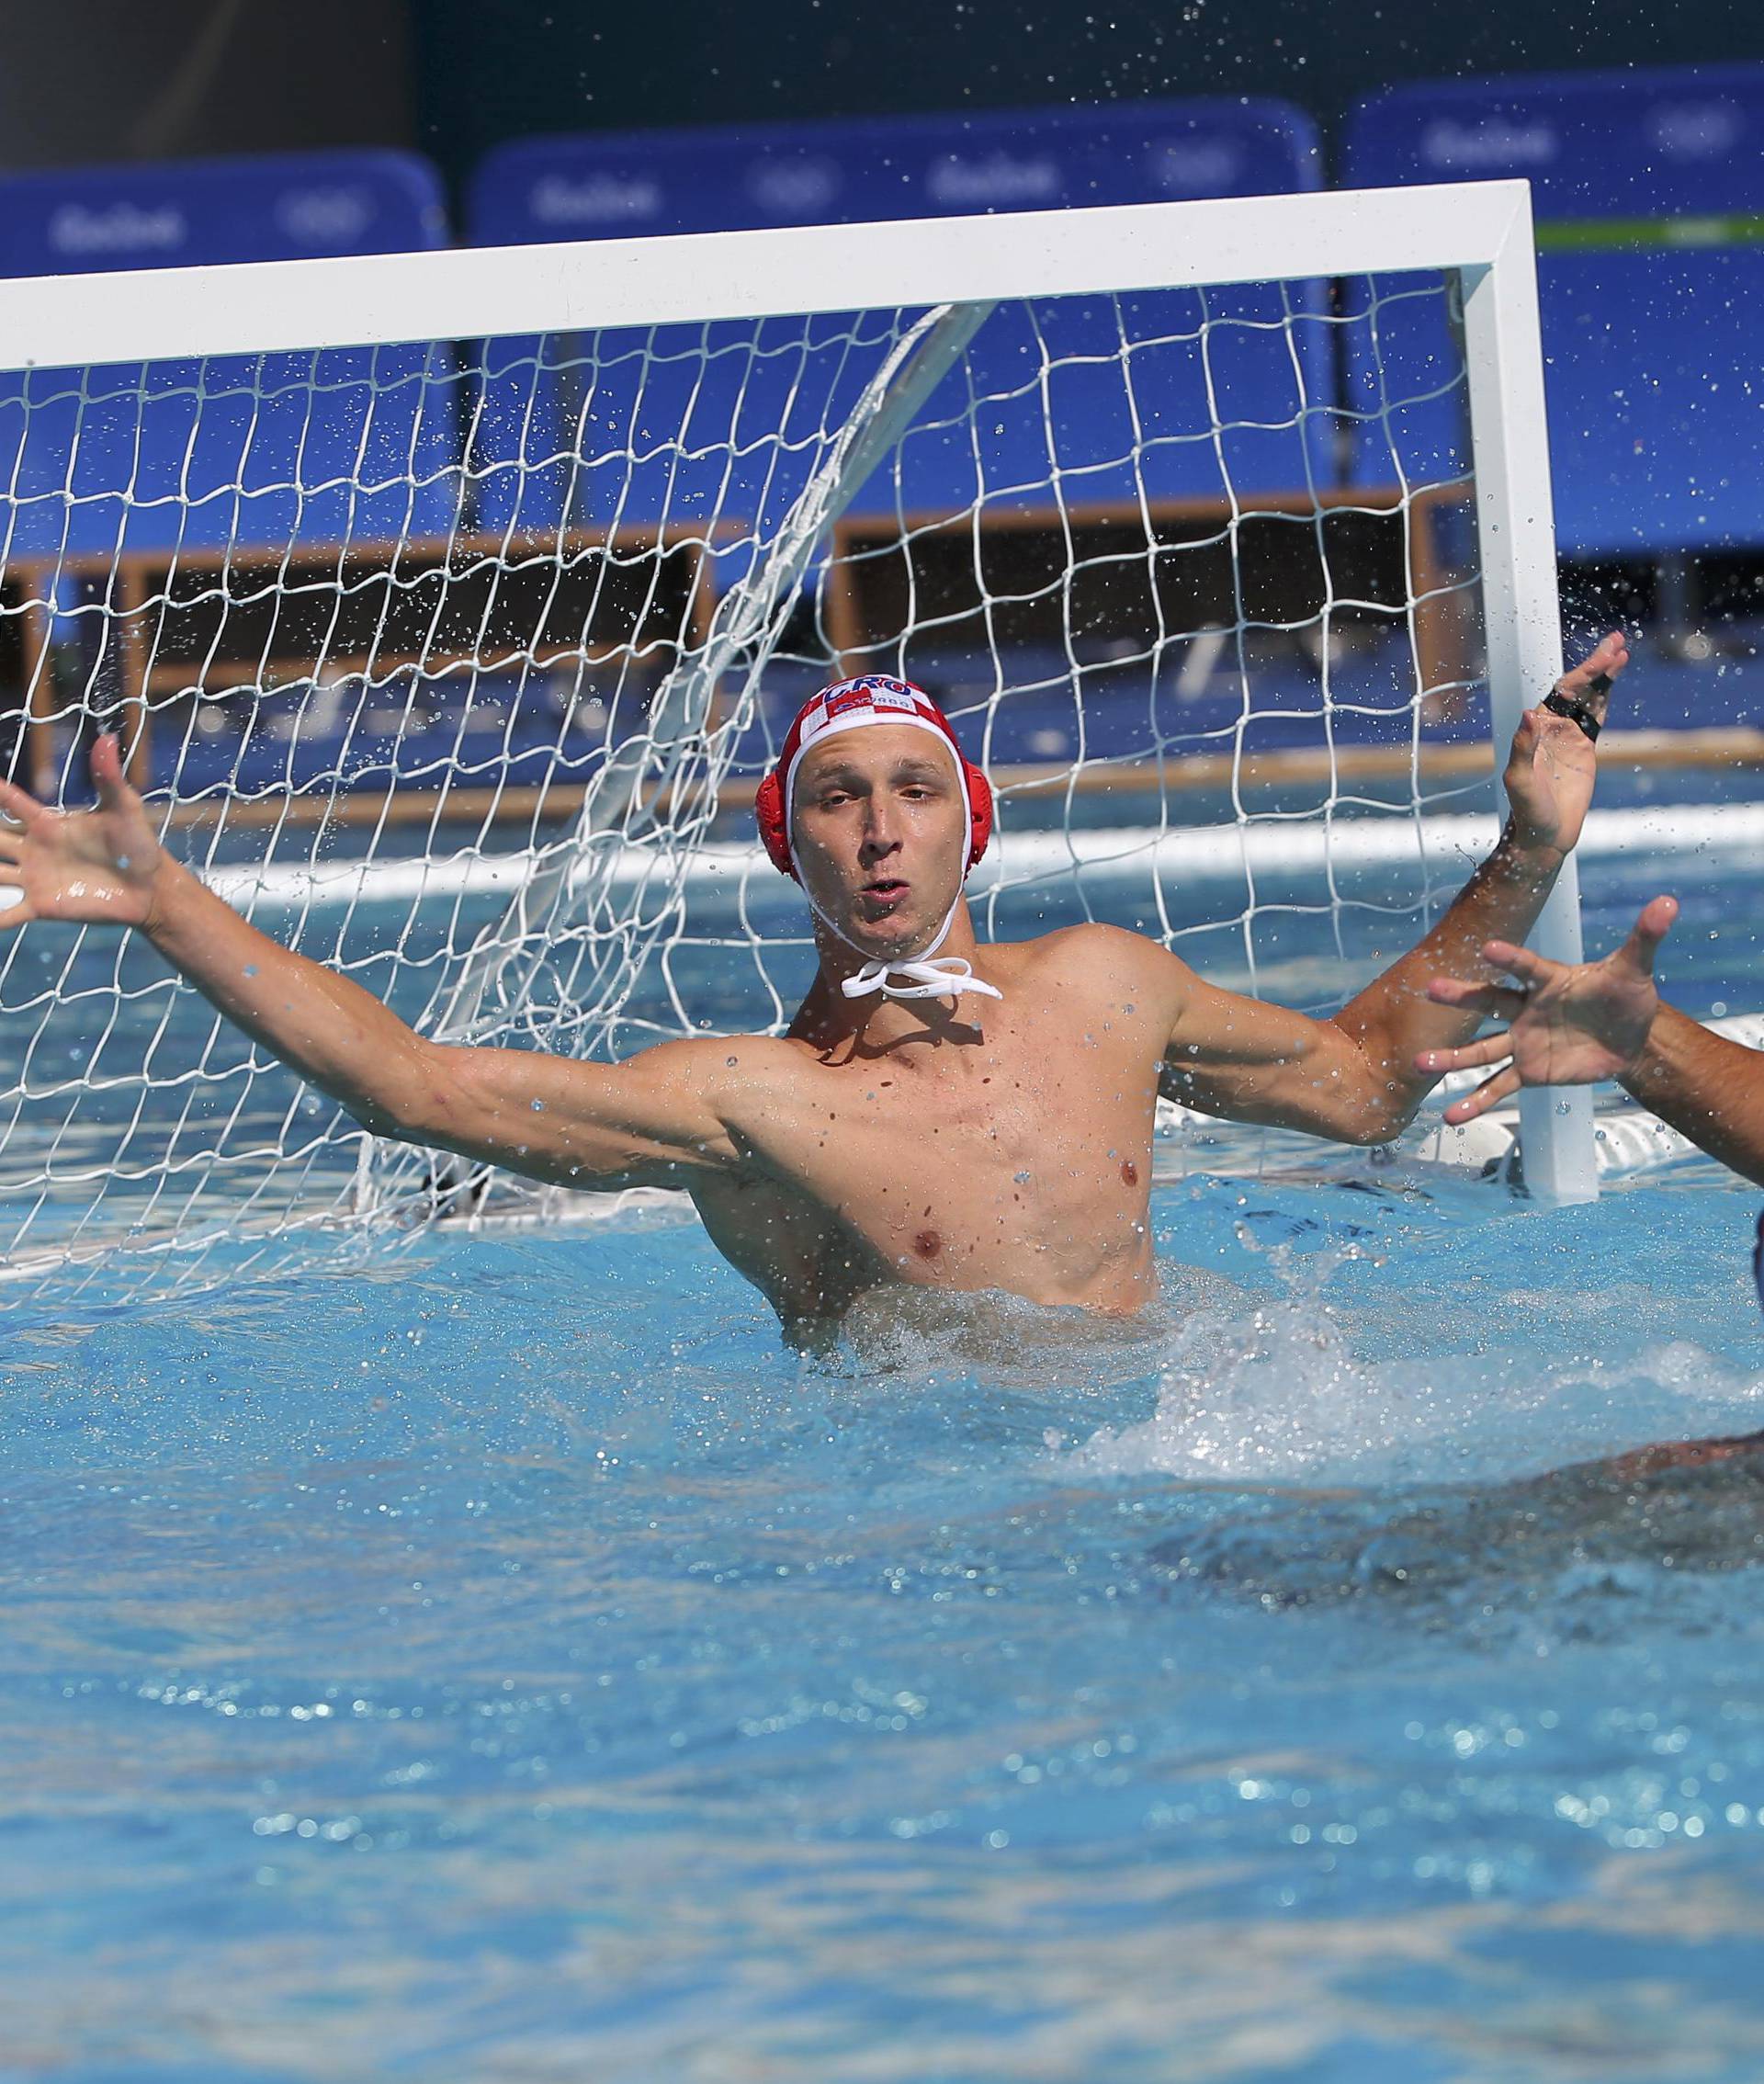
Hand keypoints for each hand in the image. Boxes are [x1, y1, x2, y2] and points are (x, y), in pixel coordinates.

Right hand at [0, 734, 166, 933]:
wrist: (150, 889)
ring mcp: (34, 878)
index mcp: (48, 824)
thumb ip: (109, 777)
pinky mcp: (41, 905)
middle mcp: (33, 850)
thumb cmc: (138, 846)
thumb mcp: (123, 808)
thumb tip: (109, 739)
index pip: (11, 802)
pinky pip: (7, 912)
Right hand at [1414, 895, 1675, 1122]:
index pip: (1527, 966)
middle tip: (1430, 989)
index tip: (1488, 949)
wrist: (1627, 1038)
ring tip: (1420, 1064)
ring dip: (1452, 1059)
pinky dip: (1475, 1102)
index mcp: (1549, 980)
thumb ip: (1645, 937)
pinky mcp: (1530, 1071)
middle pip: (1489, 1002)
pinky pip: (1498, 1087)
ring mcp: (1523, 1042)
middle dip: (1461, 997)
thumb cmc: (1625, 995)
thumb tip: (1669, 902)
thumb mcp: (1635, 968)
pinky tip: (1451, 1117)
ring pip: (1482, 1051)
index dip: (1510, 958)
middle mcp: (1527, 1009)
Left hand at [1502, 629, 1627, 858]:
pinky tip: (1614, 681)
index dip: (1582, 674)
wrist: (1543, 833)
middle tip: (1616, 642)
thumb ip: (1524, 747)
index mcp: (1535, 729)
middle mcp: (1551, 728)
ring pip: (1589, 699)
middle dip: (1596, 665)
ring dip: (1603, 677)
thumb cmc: (1527, 809)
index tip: (1602, 657)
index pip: (1561, 693)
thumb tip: (1529, 713)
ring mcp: (1568, 737)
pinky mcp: (1583, 749)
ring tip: (1621, 652)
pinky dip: (1606, 698)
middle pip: (1576, 689)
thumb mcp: (1520, 779)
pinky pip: (1596, 717)